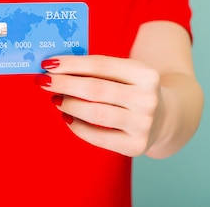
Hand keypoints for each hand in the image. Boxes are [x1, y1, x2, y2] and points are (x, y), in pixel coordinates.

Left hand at [36, 55, 162, 156]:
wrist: (166, 116)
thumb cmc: (133, 89)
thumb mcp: (126, 73)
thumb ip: (97, 70)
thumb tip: (56, 68)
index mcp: (145, 74)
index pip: (100, 65)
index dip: (71, 64)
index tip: (48, 64)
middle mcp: (147, 99)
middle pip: (95, 89)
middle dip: (64, 84)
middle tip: (43, 81)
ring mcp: (144, 124)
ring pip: (95, 113)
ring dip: (69, 104)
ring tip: (56, 99)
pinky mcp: (136, 145)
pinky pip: (98, 137)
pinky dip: (78, 127)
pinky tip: (67, 117)